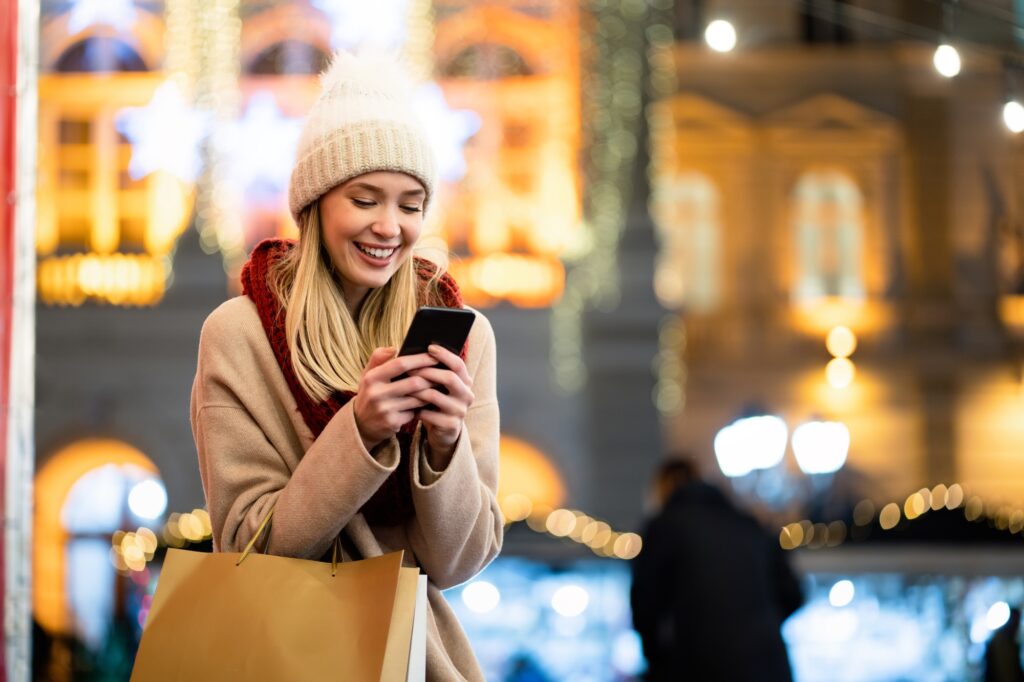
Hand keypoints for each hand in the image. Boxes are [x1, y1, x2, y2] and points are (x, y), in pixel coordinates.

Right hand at [352, 347, 436, 450]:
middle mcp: (377, 394)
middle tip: (443, 372)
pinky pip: (415, 411)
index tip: (434, 356)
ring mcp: (385, 410)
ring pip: (417, 398)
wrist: (361, 424)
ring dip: (430, 392)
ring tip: (439, 385)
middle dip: (431, 377)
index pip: (400, 364)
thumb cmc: (370, 393)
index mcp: (371, 378)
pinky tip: (430, 401)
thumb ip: (378, 358)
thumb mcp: (367, 375)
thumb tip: (394, 348)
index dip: (419, 359)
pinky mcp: (393, 423)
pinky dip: (423, 406)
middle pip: (414, 382)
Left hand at [408, 344, 474, 467]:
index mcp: (465, 382)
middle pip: (449, 378)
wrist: (442, 430)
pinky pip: (429, 414)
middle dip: (427, 372)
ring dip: (417, 390)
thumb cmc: (436, 402)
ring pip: (435, 395)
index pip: (458, 364)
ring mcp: (460, 411)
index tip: (429, 347)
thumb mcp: (438, 386)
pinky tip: (409, 408)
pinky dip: (417, 409)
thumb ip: (435, 370)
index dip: (445, 355)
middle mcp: (467, 395)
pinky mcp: (451, 425)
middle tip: (409, 369)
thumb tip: (419, 352)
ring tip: (403, 387)